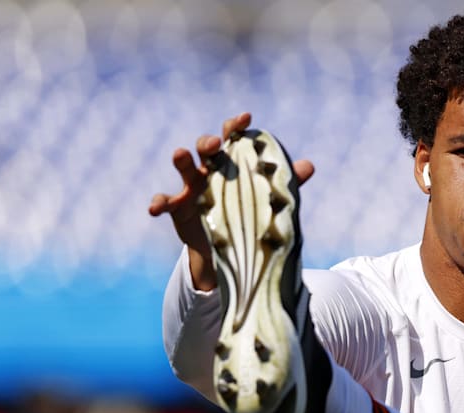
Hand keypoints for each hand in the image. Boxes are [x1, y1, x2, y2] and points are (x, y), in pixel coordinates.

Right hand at [149, 112, 314, 289]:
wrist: (226, 244)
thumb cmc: (247, 210)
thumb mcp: (267, 196)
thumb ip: (286, 181)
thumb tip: (309, 166)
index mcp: (231, 162)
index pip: (232, 138)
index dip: (236, 127)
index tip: (246, 117)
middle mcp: (209, 168)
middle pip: (206, 148)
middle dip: (209, 141)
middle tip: (216, 142)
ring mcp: (190, 186)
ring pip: (183, 167)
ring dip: (181, 159)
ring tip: (179, 154)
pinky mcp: (177, 207)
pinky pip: (165, 201)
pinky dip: (158, 202)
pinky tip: (154, 207)